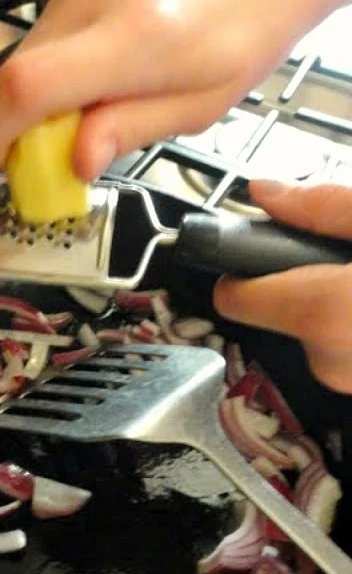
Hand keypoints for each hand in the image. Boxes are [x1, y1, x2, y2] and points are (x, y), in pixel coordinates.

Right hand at [0, 0, 349, 180]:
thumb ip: (129, 132)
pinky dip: (51, 72)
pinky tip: (90, 82)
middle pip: (14, 73)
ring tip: (84, 114)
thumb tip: (76, 163)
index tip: (4, 163)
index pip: (29, 86)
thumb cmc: (237, 39)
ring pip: (24, 56)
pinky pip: (43, 37)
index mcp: (135, 37)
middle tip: (50, 155)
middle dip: (17, 125)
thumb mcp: (196, 109)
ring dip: (37, 99)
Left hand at [214, 180, 351, 393]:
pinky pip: (344, 350)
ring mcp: (349, 381)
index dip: (242, 269)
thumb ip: (323, 208)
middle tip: (343, 260)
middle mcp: (331, 362)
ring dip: (335, 305)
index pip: (234, 297)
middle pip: (280, 312)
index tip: (259, 253)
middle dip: (306, 282)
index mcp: (327, 314)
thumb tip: (265, 192)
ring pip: (315, 332)